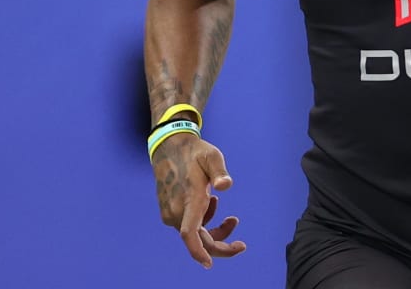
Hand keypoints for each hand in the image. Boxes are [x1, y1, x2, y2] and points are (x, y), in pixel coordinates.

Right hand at [153, 133, 246, 267]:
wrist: (169, 147)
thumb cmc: (194, 152)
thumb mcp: (212, 157)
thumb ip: (219, 171)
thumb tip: (226, 185)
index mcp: (189, 199)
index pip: (190, 233)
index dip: (199, 251)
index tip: (209, 264)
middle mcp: (177, 210)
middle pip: (198, 240)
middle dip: (220, 245)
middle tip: (241, 245)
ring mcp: (170, 212)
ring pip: (194, 234)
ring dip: (214, 232)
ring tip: (232, 218)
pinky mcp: (169, 211)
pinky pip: (188, 226)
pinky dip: (204, 222)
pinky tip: (213, 204)